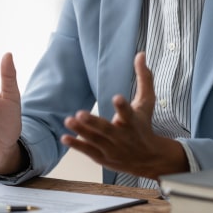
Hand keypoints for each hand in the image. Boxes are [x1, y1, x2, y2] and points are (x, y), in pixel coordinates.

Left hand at [61, 52, 187, 179]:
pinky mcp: (103, 156)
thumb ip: (144, 78)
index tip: (117, 98)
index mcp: (133, 122)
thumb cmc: (144, 125)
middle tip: (80, 113)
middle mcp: (122, 136)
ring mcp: (112, 148)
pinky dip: (77, 145)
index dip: (122, 106)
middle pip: (107, 129)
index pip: (128, 113)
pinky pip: (88, 150)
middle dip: (94, 123)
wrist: (149, 159)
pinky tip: (64, 137)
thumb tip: (140, 53)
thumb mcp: (147, 102)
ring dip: (81, 131)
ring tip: (69, 120)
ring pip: (95, 140)